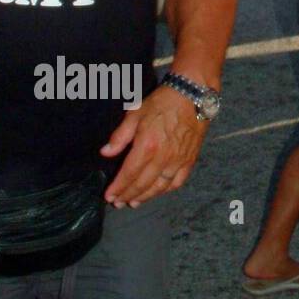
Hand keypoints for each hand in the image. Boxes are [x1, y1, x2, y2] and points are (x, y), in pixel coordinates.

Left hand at [101, 84, 207, 206]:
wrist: (193, 96)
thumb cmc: (162, 102)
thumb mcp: (135, 113)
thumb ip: (120, 136)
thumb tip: (105, 152)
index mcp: (148, 146)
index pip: (129, 173)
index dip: (118, 187)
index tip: (109, 196)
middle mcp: (163, 158)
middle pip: (143, 184)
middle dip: (128, 196)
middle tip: (118, 203)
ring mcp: (178, 161)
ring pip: (159, 187)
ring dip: (145, 198)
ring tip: (133, 203)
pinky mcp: (189, 160)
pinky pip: (177, 182)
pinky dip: (165, 191)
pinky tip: (156, 193)